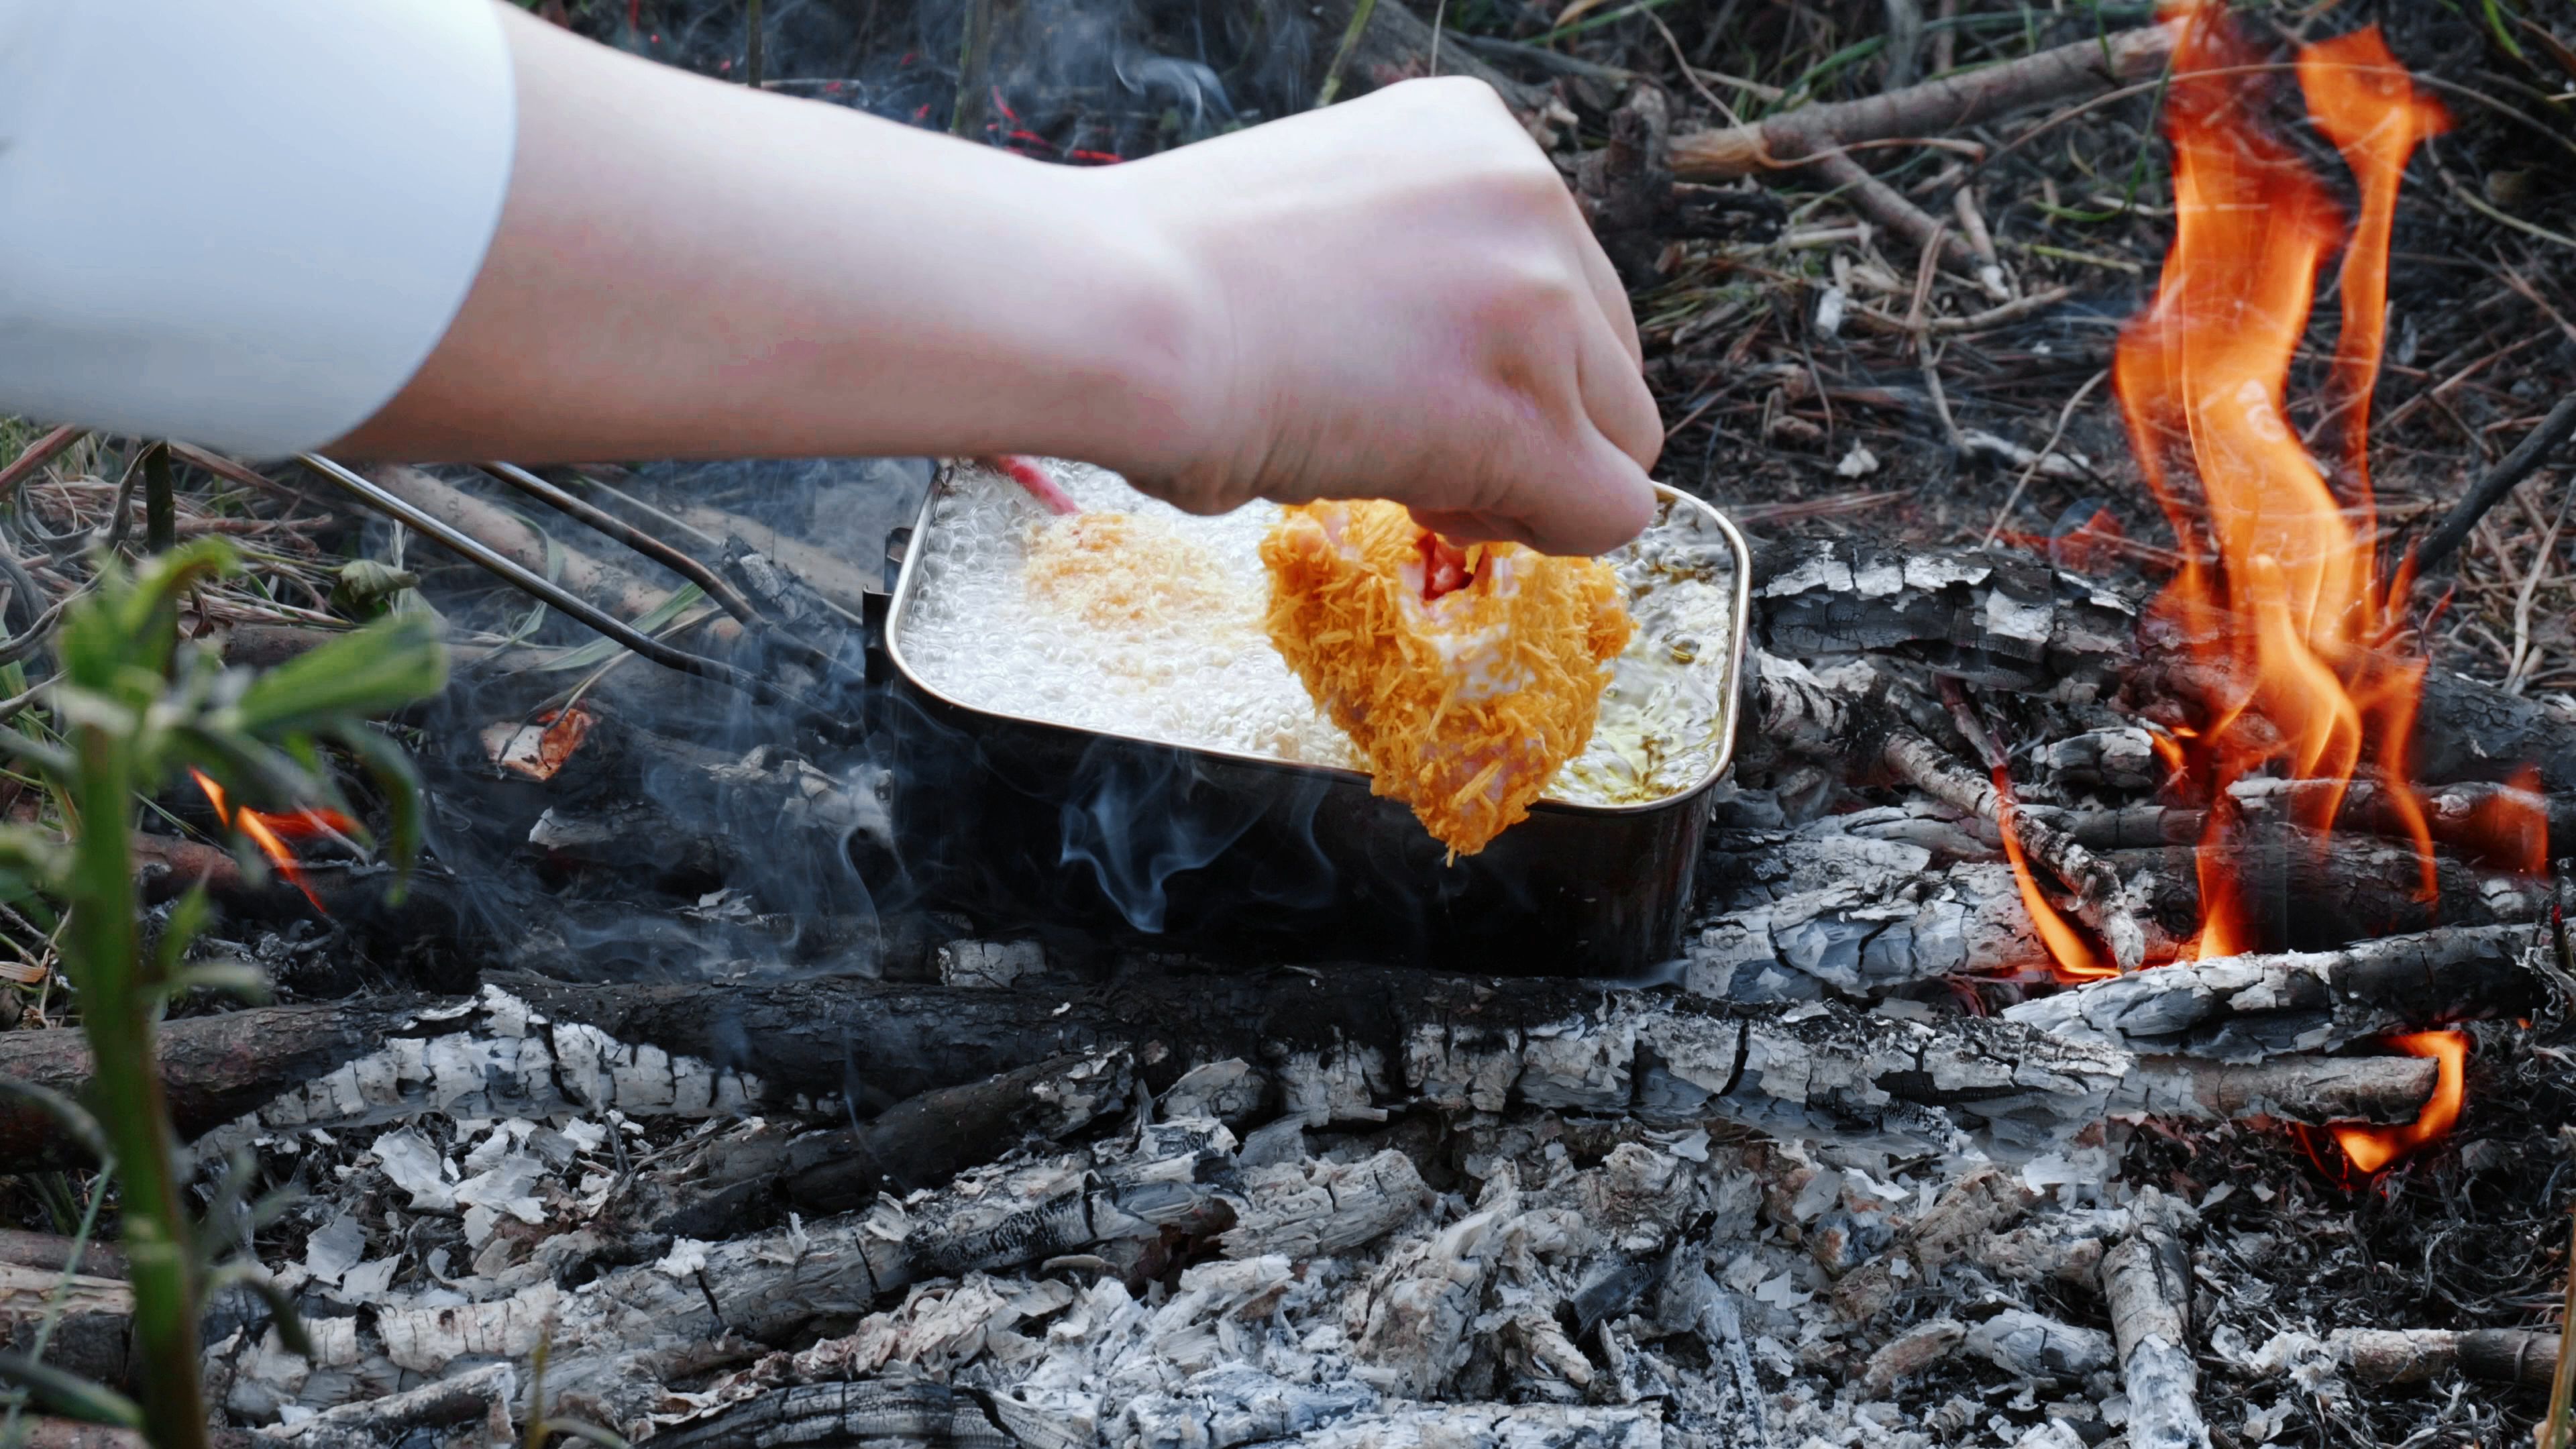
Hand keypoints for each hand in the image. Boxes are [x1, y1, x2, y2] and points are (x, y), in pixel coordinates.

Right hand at [1088, 78, 1661, 556]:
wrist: (1119, 311)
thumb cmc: (1159, 278)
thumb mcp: (1315, 216)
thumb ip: (1407, 263)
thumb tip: (1436, 356)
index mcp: (1471, 134)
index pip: (1560, 272)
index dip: (1499, 353)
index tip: (1410, 379)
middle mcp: (1527, 195)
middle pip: (1606, 353)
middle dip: (1530, 415)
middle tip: (1408, 440)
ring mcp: (1536, 301)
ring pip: (1621, 434)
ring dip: (1531, 475)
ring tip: (1413, 474)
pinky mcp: (1525, 413)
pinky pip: (1610, 509)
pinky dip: (1542, 531)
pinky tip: (1442, 508)